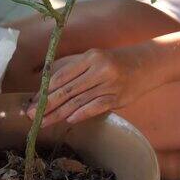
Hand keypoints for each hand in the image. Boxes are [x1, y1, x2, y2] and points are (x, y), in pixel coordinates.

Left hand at [27, 48, 151, 126]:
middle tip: (31, 116)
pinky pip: (96, 107)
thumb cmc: (115, 63)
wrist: (147, 64)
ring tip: (44, 123)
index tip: (32, 103)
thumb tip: (48, 91)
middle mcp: (99, 69)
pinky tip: (69, 120)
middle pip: (67, 90)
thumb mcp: (95, 60)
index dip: (45, 91)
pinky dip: (82, 113)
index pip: (62, 76)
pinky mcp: (118, 97)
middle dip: (46, 105)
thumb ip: (76, 73)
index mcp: (90, 57)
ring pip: (78, 101)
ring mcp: (109, 84)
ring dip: (59, 114)